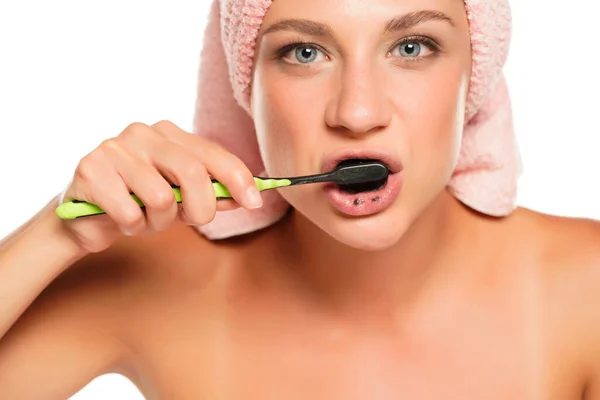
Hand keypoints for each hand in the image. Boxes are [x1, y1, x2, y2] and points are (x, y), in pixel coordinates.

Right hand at [57, 120, 261, 252]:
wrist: (87, 217)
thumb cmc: (140, 204)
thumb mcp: (182, 199)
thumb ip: (212, 194)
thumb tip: (248, 196)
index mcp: (169, 134)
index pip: (212, 153)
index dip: (238, 178)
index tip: (255, 202)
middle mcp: (143, 133)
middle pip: (192, 172)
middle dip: (200, 208)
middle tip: (189, 220)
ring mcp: (114, 147)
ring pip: (161, 198)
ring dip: (158, 221)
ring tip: (143, 217)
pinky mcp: (89, 168)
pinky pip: (130, 212)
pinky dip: (131, 226)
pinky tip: (119, 218)